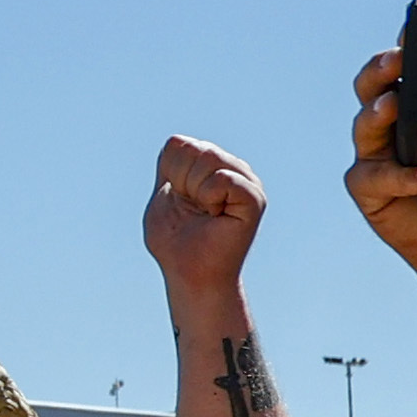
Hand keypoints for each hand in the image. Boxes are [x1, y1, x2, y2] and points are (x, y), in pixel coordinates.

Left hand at [141, 135, 266, 293]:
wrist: (190, 275)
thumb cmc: (176, 242)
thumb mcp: (162, 195)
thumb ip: (169, 165)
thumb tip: (179, 141)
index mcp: (212, 166)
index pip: (179, 144)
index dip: (170, 175)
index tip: (180, 200)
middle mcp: (233, 168)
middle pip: (193, 148)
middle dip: (181, 182)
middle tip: (194, 210)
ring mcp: (247, 181)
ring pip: (208, 158)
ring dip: (195, 192)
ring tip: (206, 214)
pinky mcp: (254, 198)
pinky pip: (222, 179)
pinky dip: (209, 198)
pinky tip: (216, 216)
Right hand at [343, 24, 416, 284]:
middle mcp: (403, 123)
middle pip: (373, 81)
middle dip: (380, 65)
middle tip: (399, 58)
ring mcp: (383, 157)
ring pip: (362, 123)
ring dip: (377, 111)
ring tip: (398, 106)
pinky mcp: (374, 193)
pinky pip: (374, 176)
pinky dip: (403, 175)